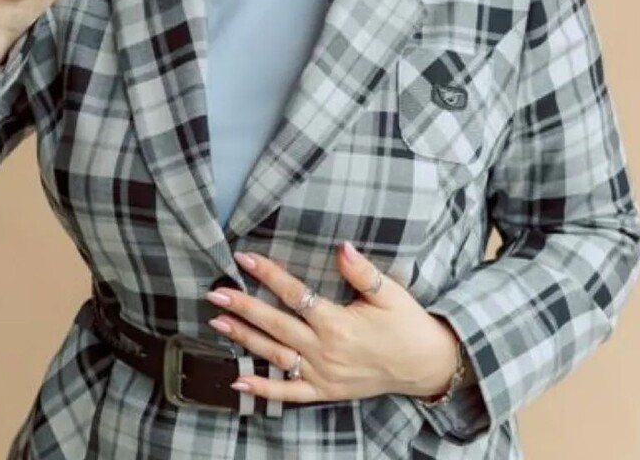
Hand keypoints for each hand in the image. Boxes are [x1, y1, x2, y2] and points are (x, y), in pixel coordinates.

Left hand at [205, 243, 462, 404]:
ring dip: (244, 340)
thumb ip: (362, 272)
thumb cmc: (406, 323)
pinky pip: (288, 393)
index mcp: (338, 323)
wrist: (424, 365)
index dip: (268, 274)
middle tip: (216, 293)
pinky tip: (237, 383)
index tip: (244, 258)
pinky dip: (262, 391)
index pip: (294, 294)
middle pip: (276, 325)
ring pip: (275, 356)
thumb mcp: (389, 293)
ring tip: (217, 323)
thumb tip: (342, 246)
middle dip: (243, 307)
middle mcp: (325, 350)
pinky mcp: (324, 392)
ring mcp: (322, 374)